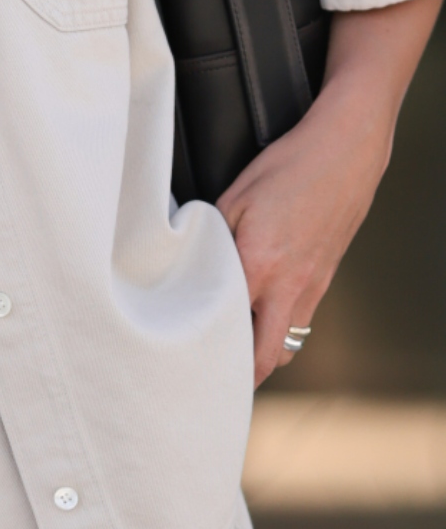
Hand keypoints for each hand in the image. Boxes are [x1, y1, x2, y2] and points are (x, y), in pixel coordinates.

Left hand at [215, 87, 394, 387]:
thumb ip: (207, 241)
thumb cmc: (286, 168)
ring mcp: (315, 284)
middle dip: (243, 376)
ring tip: (232, 349)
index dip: (209, 355)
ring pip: (289, 341)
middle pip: (270, 357)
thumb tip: (182, 268)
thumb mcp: (232, 199)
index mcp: (260, 267)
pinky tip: (257, 315)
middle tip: (213, 379)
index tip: (185, 366)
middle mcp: (291, 285)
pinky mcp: (327, 276)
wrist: (346, 149)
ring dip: (263, 351)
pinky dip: (279, 327)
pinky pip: (301, 318)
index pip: (232, 332)